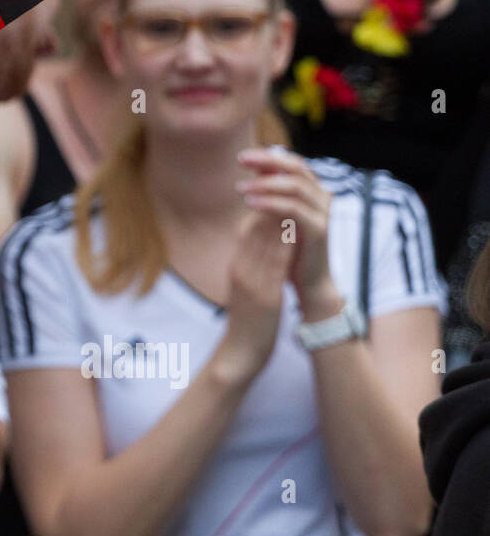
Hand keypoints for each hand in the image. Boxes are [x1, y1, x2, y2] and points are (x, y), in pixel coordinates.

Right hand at [220, 201, 294, 377]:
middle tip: (289, 183)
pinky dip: (286, 243)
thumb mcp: (245, 287)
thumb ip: (252, 265)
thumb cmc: (246, 320)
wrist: (240, 352)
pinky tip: (299, 229)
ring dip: (281, 216)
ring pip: (266, 241)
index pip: (248, 228)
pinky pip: (276, 262)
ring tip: (296, 197)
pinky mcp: (265, 295)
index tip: (279, 189)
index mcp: (236, 266)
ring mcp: (252, 281)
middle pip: (256, 228)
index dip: (264, 206)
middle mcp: (241, 269)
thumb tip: (265, 245)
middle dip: (273, 203)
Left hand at [236, 148, 332, 301]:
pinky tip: (249, 203)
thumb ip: (272, 193)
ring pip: (294, 187)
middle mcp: (322, 197)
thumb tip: (257, 168)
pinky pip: (292, 209)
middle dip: (266, 161)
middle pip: (296, 168)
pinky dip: (270, 203)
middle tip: (240, 160)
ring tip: (240, 188)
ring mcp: (323, 213)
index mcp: (314, 191)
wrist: (309, 282)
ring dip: (264, 184)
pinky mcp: (319, 230)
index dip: (269, 156)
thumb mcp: (278, 216)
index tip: (242, 156)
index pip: (293, 163)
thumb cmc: (291, 248)